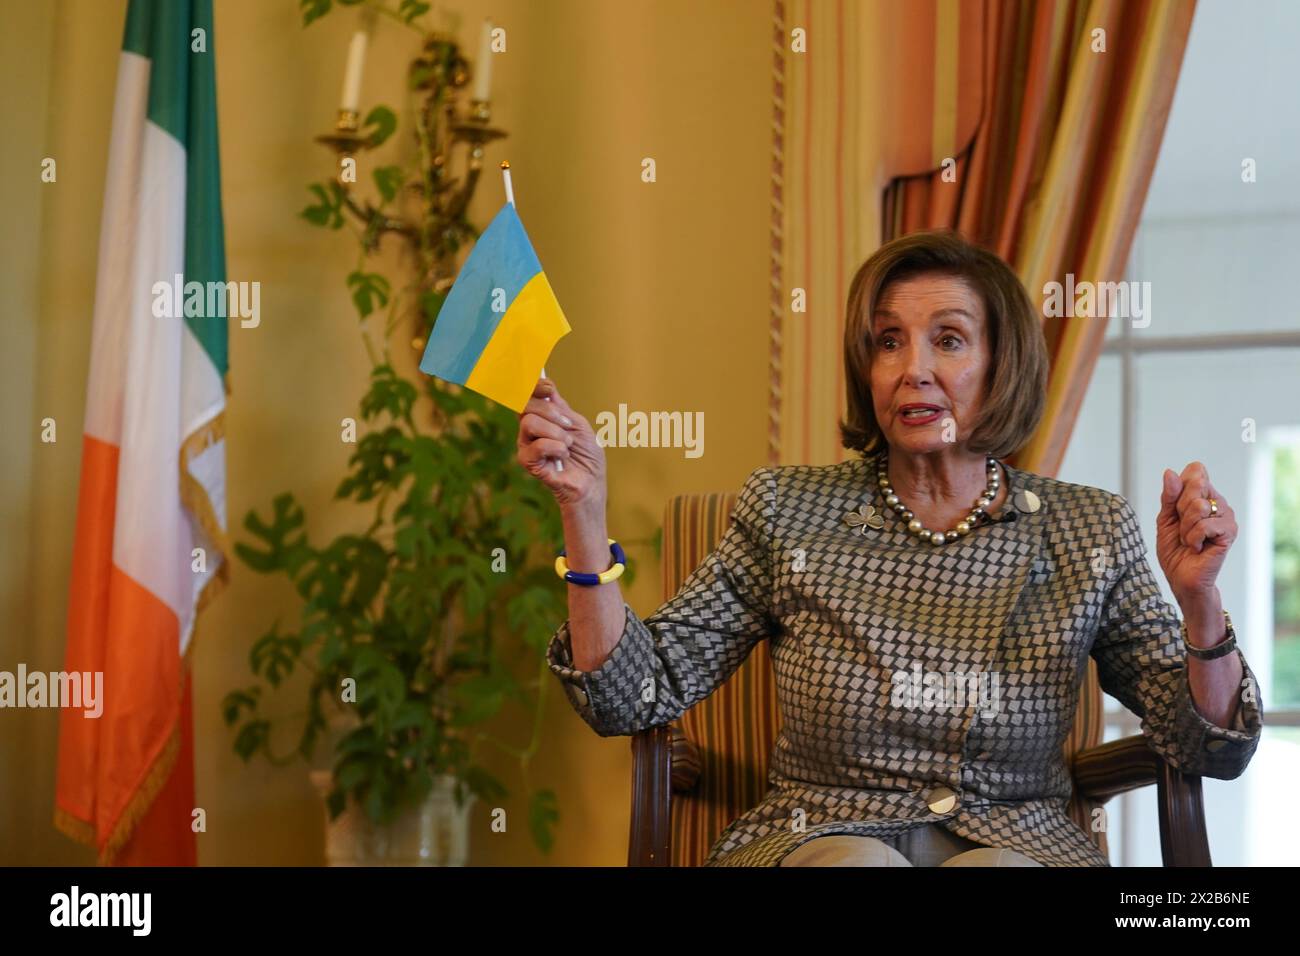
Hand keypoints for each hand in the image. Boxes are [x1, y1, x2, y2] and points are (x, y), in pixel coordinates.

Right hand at [516, 377, 606, 509]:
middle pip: (525, 405)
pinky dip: (556, 448)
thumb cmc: (586, 455)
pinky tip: (563, 456)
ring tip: (567, 445)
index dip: (534, 386)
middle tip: (567, 425)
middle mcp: (529, 428)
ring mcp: (526, 444)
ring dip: (556, 433)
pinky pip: (538, 445)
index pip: (527, 394)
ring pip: (530, 423)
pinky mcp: (527, 461)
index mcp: (541, 416)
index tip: (549, 388)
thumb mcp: (577, 424)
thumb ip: (560, 407)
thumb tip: (546, 386)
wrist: (591, 481)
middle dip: (551, 412)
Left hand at [1155, 461, 1235, 607]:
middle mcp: (1218, 501)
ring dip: (1185, 527)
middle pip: (1196, 483)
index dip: (1179, 489)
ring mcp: (1226, 515)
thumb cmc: (1174, 549)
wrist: (1182, 577)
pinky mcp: (1230, 531)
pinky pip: (1205, 525)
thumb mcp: (1165, 519)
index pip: (1194, 471)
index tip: (1176, 510)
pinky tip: (1197, 547)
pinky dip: (1193, 538)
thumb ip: (1168, 496)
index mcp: (1203, 494)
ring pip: (1199, 505)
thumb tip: (1170, 473)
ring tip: (1189, 539)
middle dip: (1180, 508)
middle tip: (1182, 527)